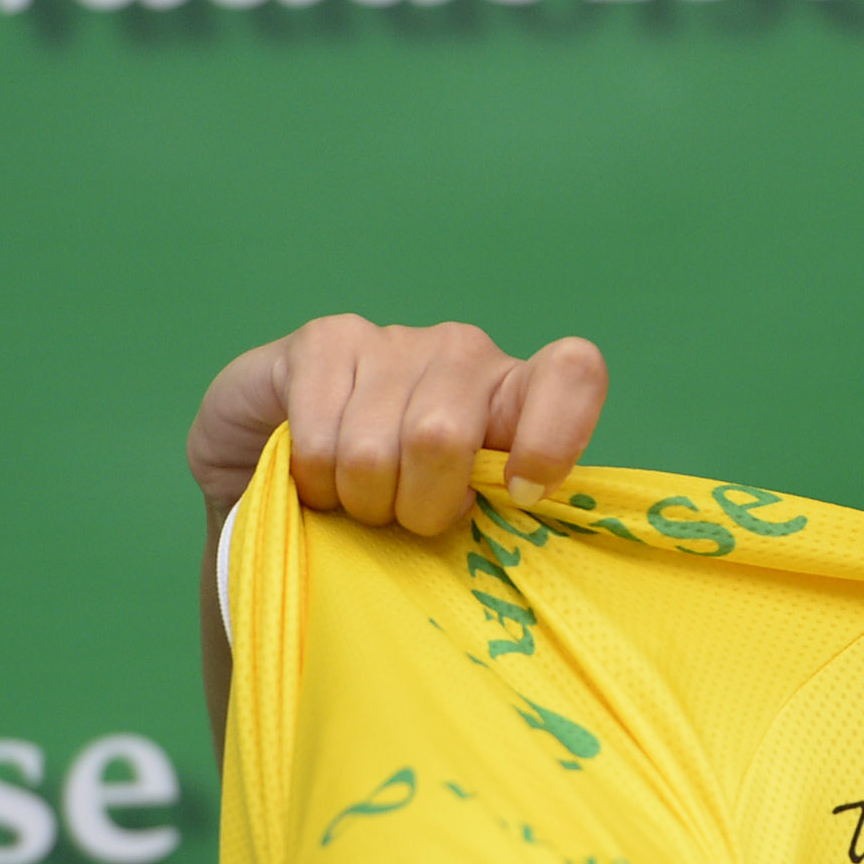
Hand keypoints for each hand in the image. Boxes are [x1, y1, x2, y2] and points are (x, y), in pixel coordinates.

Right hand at [187, 317, 609, 535]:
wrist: (291, 453)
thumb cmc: (400, 495)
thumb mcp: (463, 508)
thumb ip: (501, 513)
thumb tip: (516, 523)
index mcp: (517, 392)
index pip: (573, 373)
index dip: (551, 437)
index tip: (521, 493)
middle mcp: (463, 351)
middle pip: (441, 439)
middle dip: (416, 507)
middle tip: (405, 516)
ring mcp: (393, 340)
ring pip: (370, 452)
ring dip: (360, 502)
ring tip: (360, 497)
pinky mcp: (324, 341)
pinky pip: (317, 442)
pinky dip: (313, 484)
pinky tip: (318, 474)